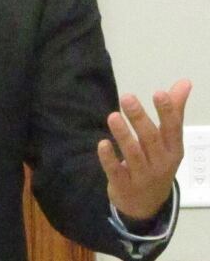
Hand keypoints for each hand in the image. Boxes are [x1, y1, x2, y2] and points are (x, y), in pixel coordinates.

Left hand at [97, 78, 191, 219]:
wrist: (145, 204)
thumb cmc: (157, 162)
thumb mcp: (169, 141)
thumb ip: (174, 111)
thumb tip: (184, 82)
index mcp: (173, 149)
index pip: (173, 129)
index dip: (167, 112)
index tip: (159, 92)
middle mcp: (160, 163)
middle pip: (151, 139)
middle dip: (139, 118)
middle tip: (126, 97)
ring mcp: (142, 176)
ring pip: (133, 154)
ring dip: (123, 135)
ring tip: (113, 116)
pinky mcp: (123, 184)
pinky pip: (116, 171)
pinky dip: (109, 158)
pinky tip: (102, 143)